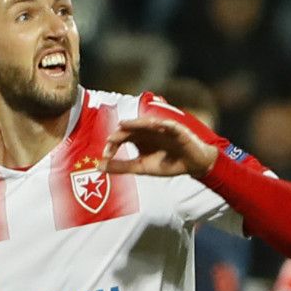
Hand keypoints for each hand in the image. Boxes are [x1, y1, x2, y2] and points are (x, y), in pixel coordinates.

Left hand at [100, 116, 218, 178]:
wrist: (192, 165)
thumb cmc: (167, 164)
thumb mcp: (142, 167)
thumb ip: (122, 166)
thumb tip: (99, 166)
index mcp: (140, 139)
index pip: (122, 136)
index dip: (113, 144)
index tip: (105, 155)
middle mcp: (149, 131)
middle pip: (132, 128)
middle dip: (121, 133)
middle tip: (110, 141)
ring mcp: (163, 129)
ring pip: (148, 123)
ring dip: (137, 123)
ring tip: (125, 124)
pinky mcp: (178, 130)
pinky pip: (170, 126)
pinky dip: (164, 125)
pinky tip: (157, 125)